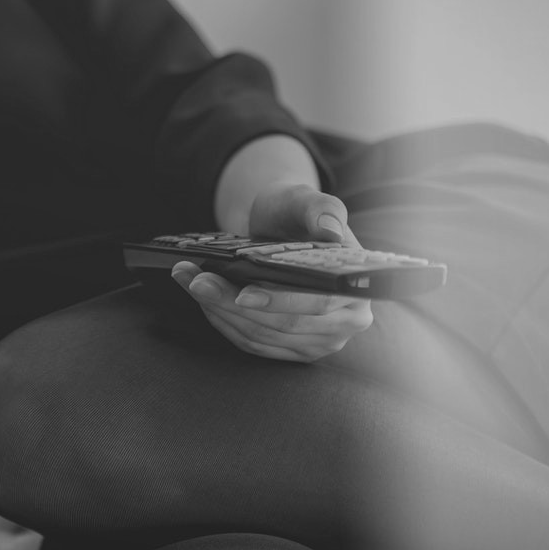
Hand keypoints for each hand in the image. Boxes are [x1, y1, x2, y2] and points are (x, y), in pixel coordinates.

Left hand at [173, 185, 373, 361]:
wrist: (282, 230)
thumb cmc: (296, 214)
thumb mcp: (306, 200)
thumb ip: (321, 209)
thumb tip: (330, 230)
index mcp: (358, 288)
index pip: (318, 303)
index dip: (279, 302)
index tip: (241, 294)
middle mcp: (346, 322)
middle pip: (282, 324)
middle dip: (232, 303)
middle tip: (197, 280)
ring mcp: (319, 341)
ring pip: (260, 336)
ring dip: (218, 311)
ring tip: (190, 282)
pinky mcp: (291, 349)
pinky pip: (251, 342)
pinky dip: (222, 321)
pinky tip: (202, 298)